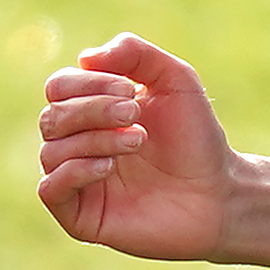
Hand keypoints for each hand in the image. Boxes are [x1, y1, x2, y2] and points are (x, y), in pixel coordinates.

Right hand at [35, 30, 238, 261]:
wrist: (219, 193)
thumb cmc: (196, 138)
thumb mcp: (174, 79)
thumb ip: (134, 53)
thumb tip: (84, 58)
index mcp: (91, 111)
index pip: (59, 87)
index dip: (87, 83)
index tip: (130, 89)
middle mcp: (78, 144)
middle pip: (52, 117)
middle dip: (92, 110)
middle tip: (134, 114)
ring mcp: (78, 181)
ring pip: (51, 151)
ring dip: (94, 140)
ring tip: (138, 141)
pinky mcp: (81, 216)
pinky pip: (50, 189)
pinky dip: (74, 171)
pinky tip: (109, 166)